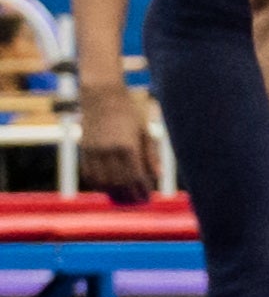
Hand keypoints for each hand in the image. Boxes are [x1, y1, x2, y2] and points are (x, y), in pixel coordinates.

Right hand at [71, 83, 157, 201]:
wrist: (102, 97)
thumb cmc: (128, 113)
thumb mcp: (144, 131)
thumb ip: (150, 154)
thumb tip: (157, 176)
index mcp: (128, 147)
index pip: (136, 177)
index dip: (142, 190)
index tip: (147, 196)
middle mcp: (110, 151)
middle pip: (120, 182)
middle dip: (129, 194)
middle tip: (137, 199)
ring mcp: (94, 151)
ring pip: (103, 181)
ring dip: (113, 191)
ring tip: (123, 194)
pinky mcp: (84, 149)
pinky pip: (89, 173)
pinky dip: (98, 183)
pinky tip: (106, 186)